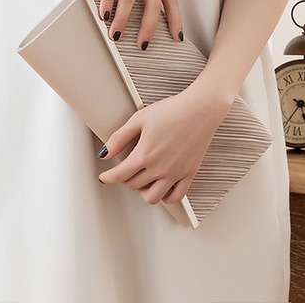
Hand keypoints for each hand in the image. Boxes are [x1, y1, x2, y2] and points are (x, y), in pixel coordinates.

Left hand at [97, 85, 227, 204]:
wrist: (200, 108)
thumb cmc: (172, 110)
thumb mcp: (139, 118)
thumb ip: (120, 138)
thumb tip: (105, 153)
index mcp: (144, 154)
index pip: (120, 175)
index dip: (108, 177)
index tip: (104, 177)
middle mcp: (159, 168)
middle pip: (134, 185)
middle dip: (125, 179)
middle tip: (125, 170)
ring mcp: (175, 173)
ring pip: (153, 197)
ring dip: (143, 191)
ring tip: (142, 180)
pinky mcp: (189, 174)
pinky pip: (175, 197)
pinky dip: (165, 197)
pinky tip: (161, 187)